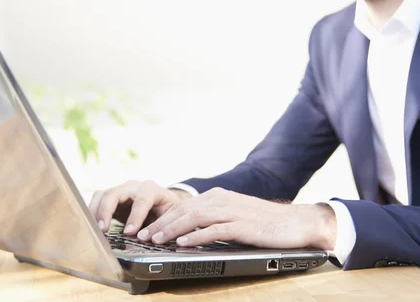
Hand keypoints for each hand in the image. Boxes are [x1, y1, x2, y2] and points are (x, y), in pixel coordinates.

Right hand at [89, 180, 191, 233]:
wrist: (163, 203)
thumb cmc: (168, 212)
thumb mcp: (172, 217)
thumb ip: (163, 226)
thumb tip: (151, 239)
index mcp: (152, 190)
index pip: (142, 199)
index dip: (135, 216)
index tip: (130, 232)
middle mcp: (134, 186)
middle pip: (116, 192)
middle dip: (107, 211)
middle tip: (103, 230)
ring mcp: (121, 189)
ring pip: (103, 195)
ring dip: (96, 212)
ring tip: (95, 230)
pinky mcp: (111, 196)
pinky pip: (98, 199)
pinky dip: (92, 211)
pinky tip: (92, 226)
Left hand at [137, 187, 335, 249]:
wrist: (296, 223)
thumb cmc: (264, 222)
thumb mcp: (233, 215)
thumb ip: (212, 219)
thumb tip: (188, 231)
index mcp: (216, 196)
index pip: (183, 206)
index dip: (162, 218)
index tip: (146, 229)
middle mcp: (221, 199)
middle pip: (183, 210)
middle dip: (160, 223)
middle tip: (142, 236)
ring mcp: (231, 211)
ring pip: (194, 217)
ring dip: (172, 229)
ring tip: (156, 240)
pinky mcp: (242, 225)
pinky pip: (214, 230)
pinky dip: (195, 236)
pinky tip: (182, 243)